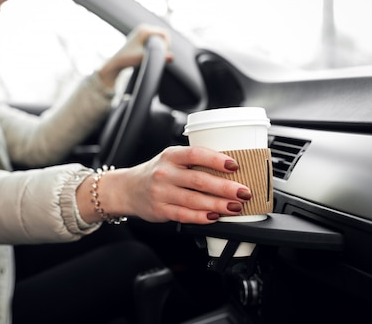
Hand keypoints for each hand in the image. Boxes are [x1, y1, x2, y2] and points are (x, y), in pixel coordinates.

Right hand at [78, 146, 252, 224]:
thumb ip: (194, 162)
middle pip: (199, 180)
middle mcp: (165, 173)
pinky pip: (185, 215)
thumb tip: (230, 169)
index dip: (216, 159)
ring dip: (218, 205)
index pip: (196, 154)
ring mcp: (161, 192)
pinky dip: (202, 217)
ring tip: (235, 207)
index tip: (235, 165)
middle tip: (243, 192)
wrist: (127, 189)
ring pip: (194, 200)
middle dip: (225, 187)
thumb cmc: (156, 172)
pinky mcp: (161, 210)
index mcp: (171, 155)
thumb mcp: (171, 159)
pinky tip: (215, 217)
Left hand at [98, 24, 171, 87]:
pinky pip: (153, 38)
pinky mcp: (141, 36)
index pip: (164, 33)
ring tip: (157, 55)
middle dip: (164, 45)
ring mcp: (141, 31)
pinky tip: (152, 53)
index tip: (165, 54)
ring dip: (160, 45)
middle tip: (161, 56)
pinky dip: (156, 45)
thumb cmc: (128, 59)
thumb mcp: (145, 58)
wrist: (117, 62)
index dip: (168, 44)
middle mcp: (143, 28)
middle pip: (162, 34)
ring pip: (158, 37)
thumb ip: (158, 57)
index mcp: (144, 30)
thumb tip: (172, 57)